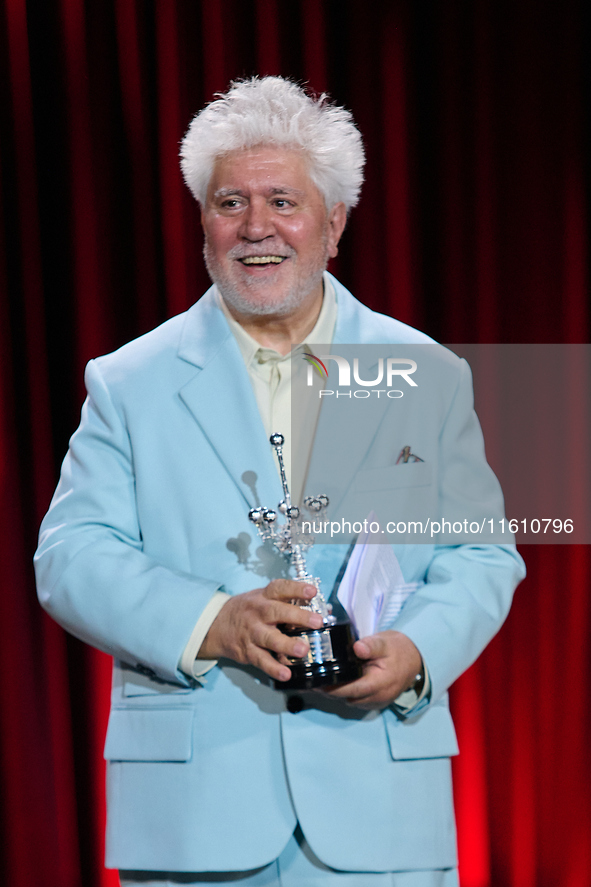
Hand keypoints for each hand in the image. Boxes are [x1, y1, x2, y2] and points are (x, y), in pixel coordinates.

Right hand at [198, 580, 322, 681]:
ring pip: (269, 639)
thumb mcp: (263, 598)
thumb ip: (289, 603)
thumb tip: (323, 610)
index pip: (280, 589)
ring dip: (287, 645)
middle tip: (317, 622)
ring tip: (303, 650)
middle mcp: (258, 613)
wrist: (217, 624)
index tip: (312, 591)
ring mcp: (252, 633)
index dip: (296, 588)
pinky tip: (286, 673)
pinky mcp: (248, 651)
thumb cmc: (249, 610)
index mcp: (264, 597)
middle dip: (298, 616)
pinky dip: (274, 668)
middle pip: (277, 612)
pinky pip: (262, 661)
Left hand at [322, 630, 422, 709]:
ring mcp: (378, 702)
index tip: (317, 682)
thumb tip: (357, 648)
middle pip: (347, 697)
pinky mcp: (376, 701)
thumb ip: (371, 646)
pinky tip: (340, 681)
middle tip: (315, 678)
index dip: (332, 688)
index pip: (351, 690)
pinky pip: (357, 700)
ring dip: (338, 692)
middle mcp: (378, 697)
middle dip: (330, 690)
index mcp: (379, 683)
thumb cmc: (399, 650)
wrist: (416, 659)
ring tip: (325, 678)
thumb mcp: (385, 642)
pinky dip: (347, 693)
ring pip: (351, 700)